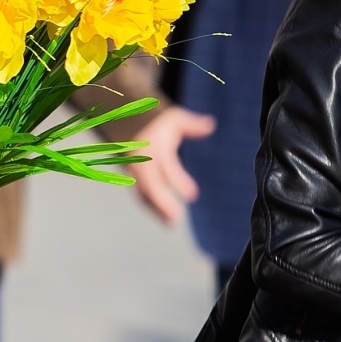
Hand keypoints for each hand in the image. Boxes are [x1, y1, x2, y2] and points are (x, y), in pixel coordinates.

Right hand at [129, 106, 214, 223]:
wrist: (130, 124)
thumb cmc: (158, 124)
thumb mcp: (175, 119)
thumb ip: (192, 124)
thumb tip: (210, 125)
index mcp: (152, 146)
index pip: (165, 166)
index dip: (178, 181)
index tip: (193, 195)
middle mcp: (141, 160)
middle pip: (150, 185)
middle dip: (161, 202)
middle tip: (176, 219)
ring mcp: (135, 171)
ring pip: (143, 193)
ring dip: (156, 209)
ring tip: (172, 223)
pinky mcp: (134, 179)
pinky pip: (141, 195)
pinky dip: (152, 208)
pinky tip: (166, 219)